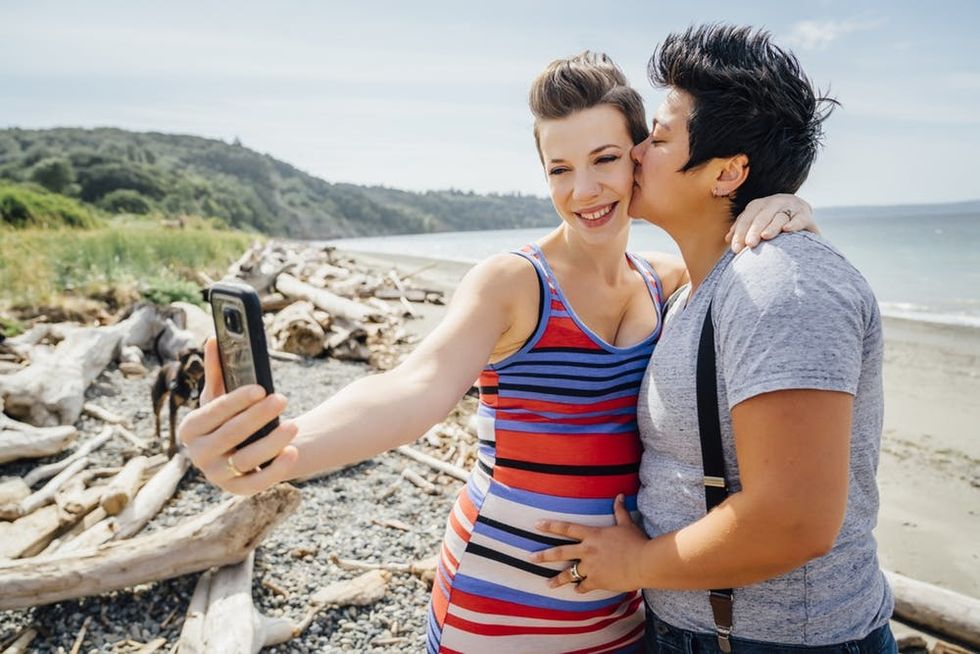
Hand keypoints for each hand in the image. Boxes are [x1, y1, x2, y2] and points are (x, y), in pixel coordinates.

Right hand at [177, 337, 298, 494]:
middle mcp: (198, 455)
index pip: (213, 413)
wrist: (238, 450)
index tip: (260, 387)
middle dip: (258, 416)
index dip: (236, 401)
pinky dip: (276, 469)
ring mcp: (217, 476)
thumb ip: (217, 371)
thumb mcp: (218, 396)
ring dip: (271, 442)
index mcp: (191, 429)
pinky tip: (292, 453)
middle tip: (282, 398)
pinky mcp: (238, 491)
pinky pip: (258, 483)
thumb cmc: (227, 418)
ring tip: (293, 425)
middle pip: (231, 435)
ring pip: (247, 459)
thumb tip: (214, 339)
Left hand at [531, 494, 648, 593]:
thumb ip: (620, 511)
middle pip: (560, 552)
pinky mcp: (597, 581)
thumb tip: (620, 496)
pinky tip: (576, 591)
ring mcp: (590, 567)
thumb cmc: (636, 542)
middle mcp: (587, 550)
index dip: (550, 526)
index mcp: (592, 535)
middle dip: (544, 555)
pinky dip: (580, 588)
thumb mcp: (627, 524)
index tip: (536, 525)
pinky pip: (584, 586)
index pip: (566, 528)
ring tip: (547, 584)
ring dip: (557, 579)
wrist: (644, 562)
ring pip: (569, 573)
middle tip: (530, 558)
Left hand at [727, 194, 814, 252]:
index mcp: (758, 205)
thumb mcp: (756, 222)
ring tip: (765, 237)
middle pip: (761, 217)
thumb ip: (742, 229)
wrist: (799, 210)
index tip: (736, 249)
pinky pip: (800, 218)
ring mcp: (790, 206)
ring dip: (772, 226)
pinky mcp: (805, 213)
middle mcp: (773, 203)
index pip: (746, 218)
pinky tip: (787, 230)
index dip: (740, 233)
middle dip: (754, 230)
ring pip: (779, 217)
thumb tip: (728, 238)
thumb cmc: (771, 221)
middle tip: (749, 244)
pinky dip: (794, 223)